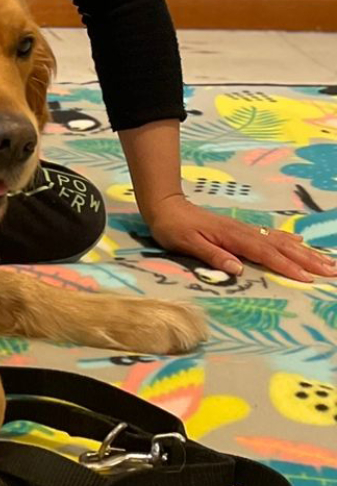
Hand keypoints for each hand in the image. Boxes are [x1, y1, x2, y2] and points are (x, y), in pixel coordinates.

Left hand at [147, 193, 336, 281]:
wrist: (166, 207)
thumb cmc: (174, 228)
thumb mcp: (186, 243)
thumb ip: (212, 255)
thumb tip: (237, 269)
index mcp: (233, 237)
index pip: (265, 254)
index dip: (286, 266)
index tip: (306, 278)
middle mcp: (244, 232)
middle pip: (281, 247)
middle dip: (307, 260)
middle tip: (331, 271)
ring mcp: (244, 230)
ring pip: (280, 242)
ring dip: (304, 252)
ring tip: (326, 261)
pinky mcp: (241, 230)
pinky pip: (271, 235)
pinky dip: (289, 240)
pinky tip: (301, 243)